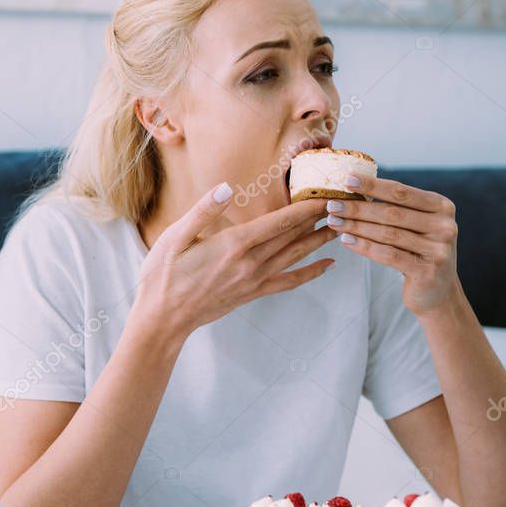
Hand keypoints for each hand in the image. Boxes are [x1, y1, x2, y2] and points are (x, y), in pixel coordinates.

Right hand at [131, 184, 336, 339]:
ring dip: (320, 241)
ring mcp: (254, 280)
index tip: (327, 195)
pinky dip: (310, 273)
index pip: (280, 221)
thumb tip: (227, 187)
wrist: (162, 318)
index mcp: (234, 244)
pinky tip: (327, 266)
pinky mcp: (253, 293)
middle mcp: (250, 263)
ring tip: (341, 227)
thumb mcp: (174, 237)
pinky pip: (289, 282)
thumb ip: (204, 211)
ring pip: (295, 256)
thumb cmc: (163, 275)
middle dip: (319, 219)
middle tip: (343, 204)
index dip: (306, 208)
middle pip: (294, 236)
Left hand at [325, 174, 458, 316]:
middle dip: (358, 208)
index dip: (373, 185)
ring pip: (388, 234)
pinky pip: (388, 255)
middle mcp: (445, 225)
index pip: (402, 192)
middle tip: (333, 205)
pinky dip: (364, 247)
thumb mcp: (416, 224)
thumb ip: (397, 207)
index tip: (347, 179)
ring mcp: (439, 249)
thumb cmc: (419, 251)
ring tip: (334, 222)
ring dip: (357, 227)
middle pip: (392, 213)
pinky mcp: (427, 271)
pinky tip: (346, 241)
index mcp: (442, 206)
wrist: (437, 292)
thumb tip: (355, 187)